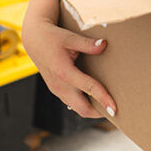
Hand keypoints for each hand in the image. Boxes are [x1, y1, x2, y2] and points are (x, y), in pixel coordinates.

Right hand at [22, 0, 115, 118]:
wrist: (34, 40)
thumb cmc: (52, 37)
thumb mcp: (70, 38)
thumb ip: (88, 44)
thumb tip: (104, 45)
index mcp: (64, 73)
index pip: (89, 89)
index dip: (103, 99)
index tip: (115, 109)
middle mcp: (60, 86)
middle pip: (83, 109)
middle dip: (100, 113)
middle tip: (116, 111)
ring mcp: (57, 90)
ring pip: (77, 108)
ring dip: (92, 109)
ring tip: (108, 106)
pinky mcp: (56, 90)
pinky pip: (72, 103)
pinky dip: (84, 104)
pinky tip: (95, 99)